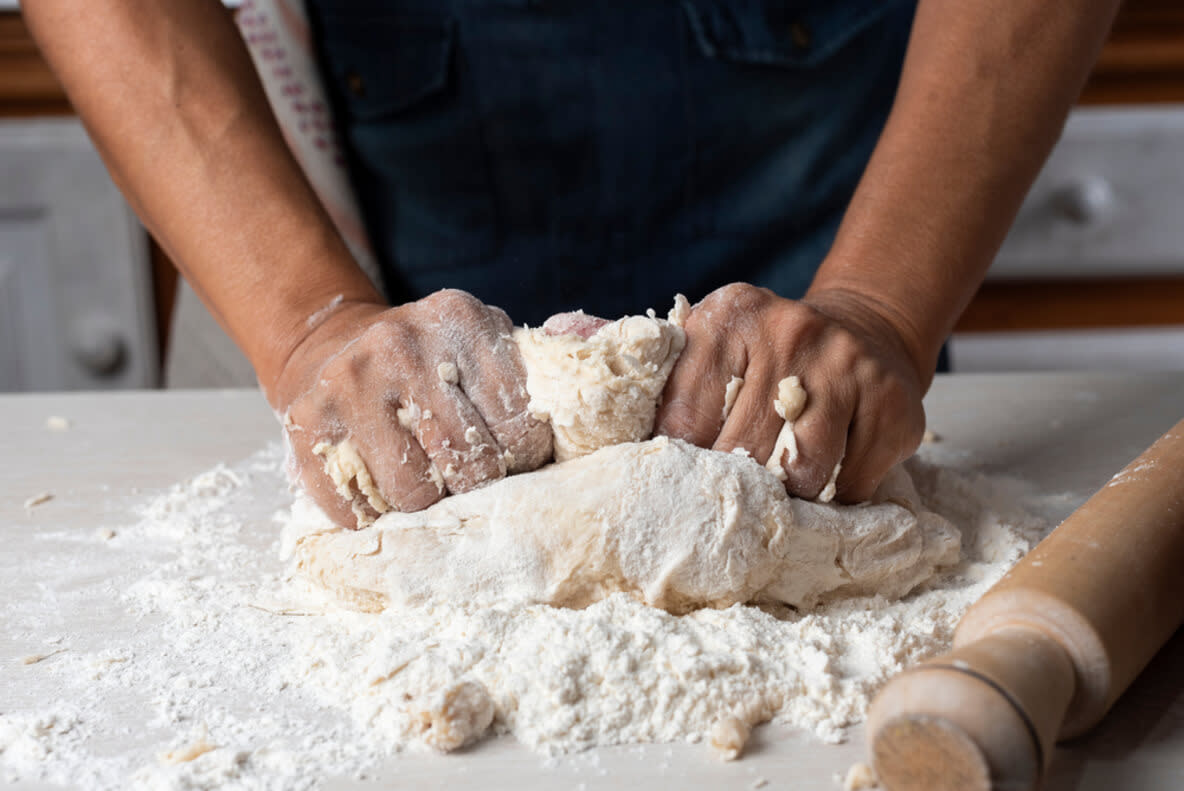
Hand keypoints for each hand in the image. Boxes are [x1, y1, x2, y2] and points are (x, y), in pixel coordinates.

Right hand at [270, 289, 552, 527]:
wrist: (326, 342)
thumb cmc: (424, 358)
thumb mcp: (477, 341)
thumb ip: (526, 372)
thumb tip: (595, 423)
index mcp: (460, 321)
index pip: (520, 425)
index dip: (526, 460)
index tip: (517, 462)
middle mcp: (403, 346)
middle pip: (470, 464)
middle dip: (479, 487)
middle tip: (473, 483)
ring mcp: (350, 384)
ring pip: (414, 493)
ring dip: (427, 506)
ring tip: (429, 486)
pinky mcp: (306, 422)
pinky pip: (355, 508)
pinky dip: (374, 517)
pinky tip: (381, 492)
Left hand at [654, 283, 926, 502]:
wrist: (864, 329)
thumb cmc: (767, 357)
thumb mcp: (715, 347)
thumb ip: (672, 390)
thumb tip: (625, 457)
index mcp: (730, 317)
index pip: (684, 420)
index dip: (679, 465)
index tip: (678, 487)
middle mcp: (792, 332)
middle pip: (742, 452)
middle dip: (734, 485)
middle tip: (731, 498)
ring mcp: (849, 365)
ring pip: (801, 474)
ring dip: (788, 496)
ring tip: (780, 486)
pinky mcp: (895, 403)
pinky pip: (852, 484)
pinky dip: (836, 495)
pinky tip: (830, 471)